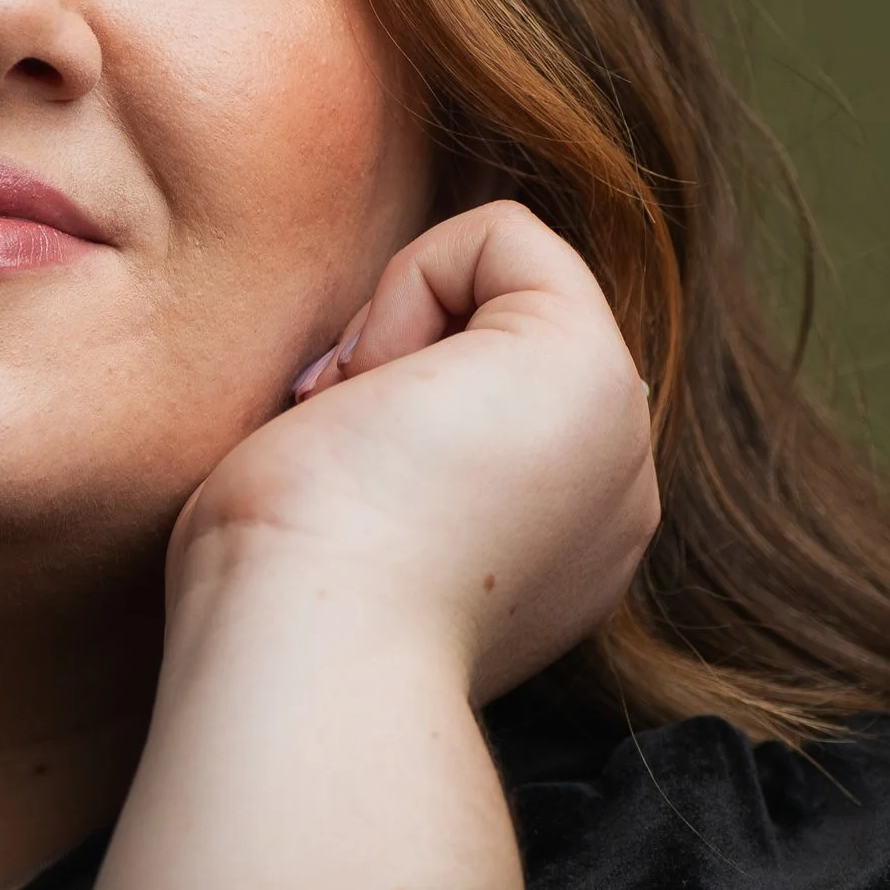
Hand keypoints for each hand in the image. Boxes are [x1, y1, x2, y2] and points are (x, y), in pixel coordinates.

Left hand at [173, 200, 659, 703]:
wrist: (300, 656)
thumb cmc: (274, 609)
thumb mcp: (339, 520)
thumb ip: (390, 463)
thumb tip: (357, 390)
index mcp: (549, 552)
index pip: (472, 404)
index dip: (376, 400)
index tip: (331, 480)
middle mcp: (604, 500)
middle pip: (490, 339)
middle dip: (393, 363)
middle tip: (340, 461)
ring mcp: (615, 438)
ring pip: (496, 290)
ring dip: (397, 337)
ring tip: (360, 441)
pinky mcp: (591, 366)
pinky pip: (504, 233)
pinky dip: (415, 275)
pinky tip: (378, 387)